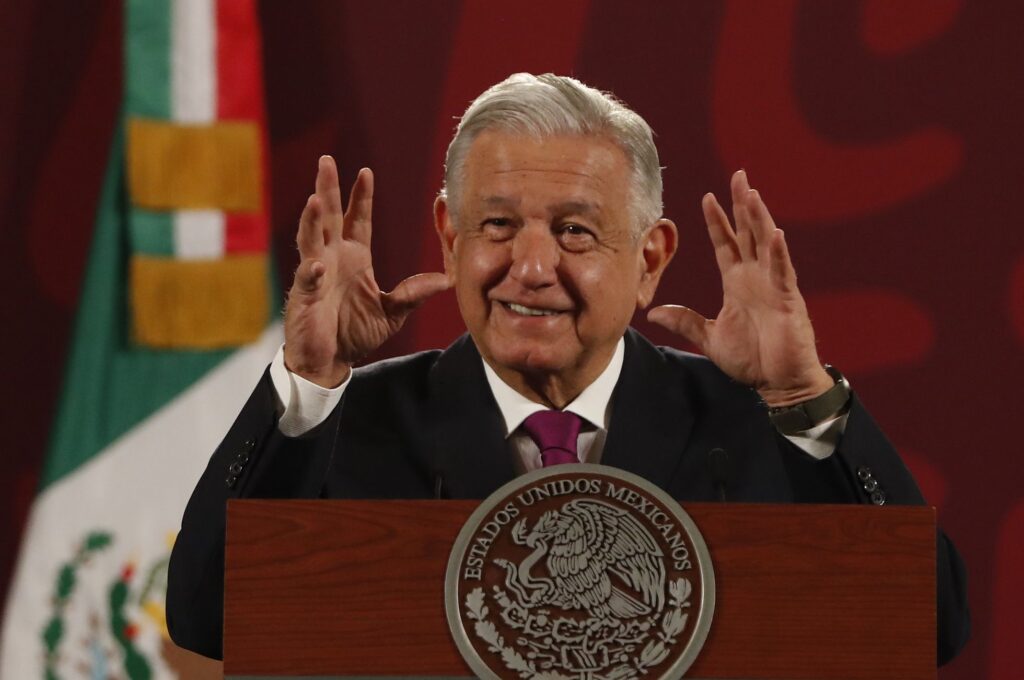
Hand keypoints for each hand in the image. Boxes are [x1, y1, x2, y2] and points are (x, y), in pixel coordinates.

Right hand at [284, 156, 449, 387]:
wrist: (330, 360)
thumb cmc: (355, 333)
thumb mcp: (392, 312)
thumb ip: (414, 293)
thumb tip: (447, 280)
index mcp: (354, 257)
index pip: (356, 219)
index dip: (360, 196)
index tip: (366, 172)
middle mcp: (331, 259)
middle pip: (328, 216)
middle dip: (327, 188)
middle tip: (327, 161)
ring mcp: (315, 275)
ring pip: (310, 239)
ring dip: (311, 219)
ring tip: (314, 199)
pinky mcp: (304, 297)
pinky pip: (306, 281)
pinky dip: (310, 273)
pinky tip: (315, 265)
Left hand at [647, 170, 831, 405]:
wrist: (777, 383)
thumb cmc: (751, 359)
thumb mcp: (710, 337)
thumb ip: (685, 321)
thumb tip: (655, 312)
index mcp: (738, 283)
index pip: (726, 243)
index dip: (718, 220)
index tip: (707, 197)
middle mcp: (756, 277)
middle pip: (748, 232)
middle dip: (742, 204)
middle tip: (738, 175)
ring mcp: (773, 285)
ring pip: (766, 243)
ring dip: (759, 218)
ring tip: (751, 193)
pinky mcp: (787, 300)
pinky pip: (782, 271)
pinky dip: (778, 253)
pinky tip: (774, 233)